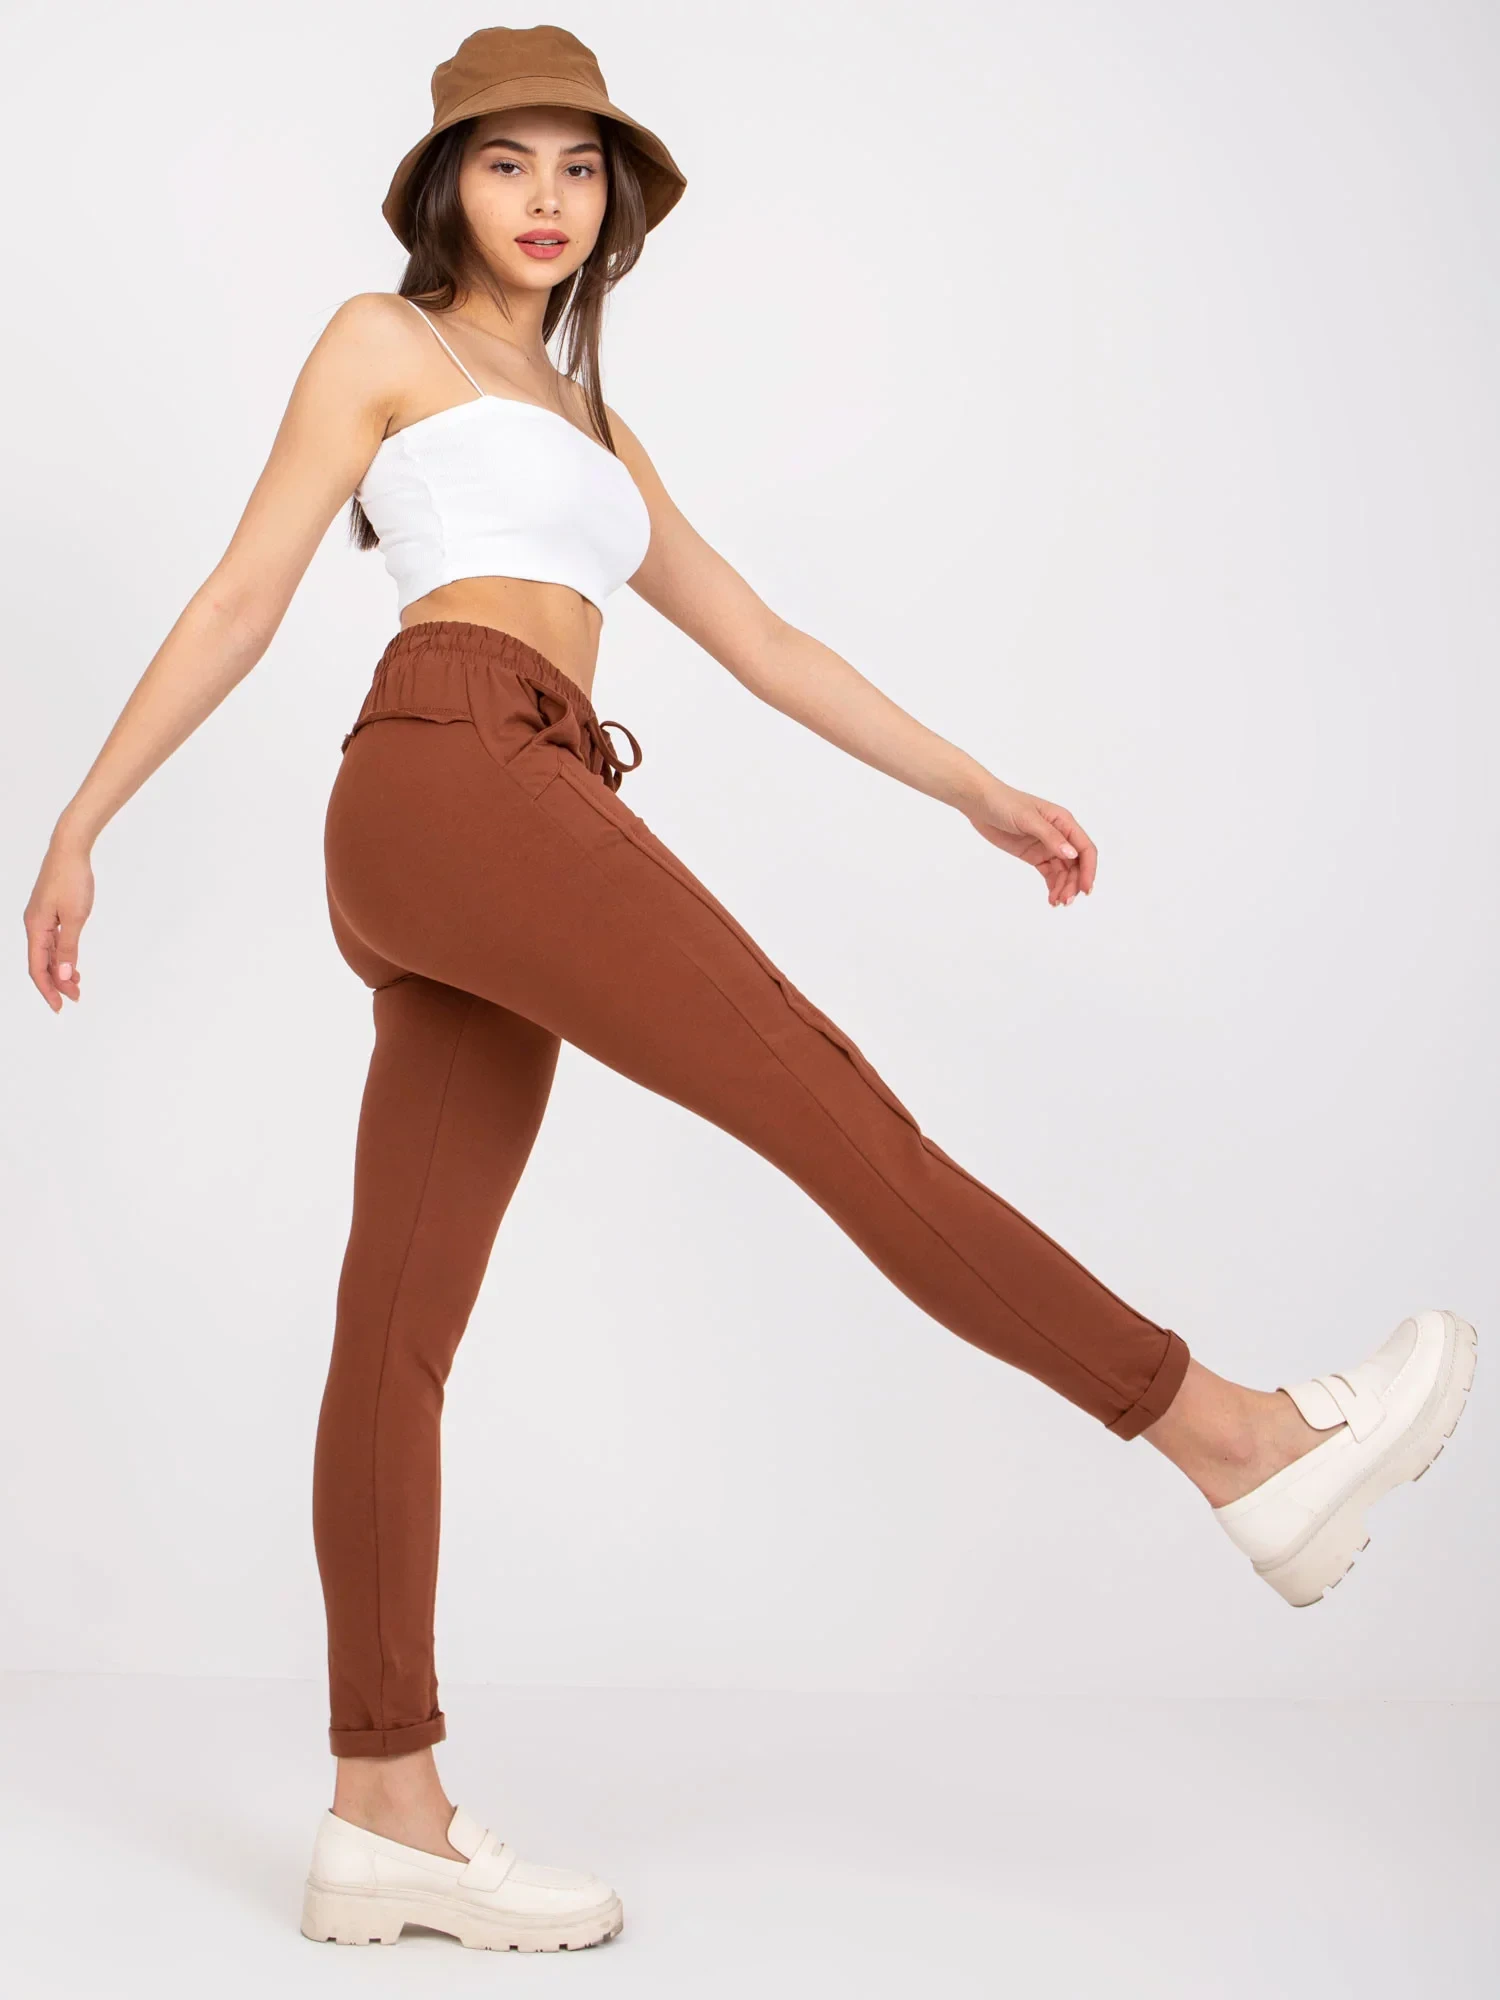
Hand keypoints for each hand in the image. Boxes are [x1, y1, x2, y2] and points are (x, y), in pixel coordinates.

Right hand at [25, 836, 94, 1010]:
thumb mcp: (75, 917)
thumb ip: (69, 947)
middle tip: (75, 998)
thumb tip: (64, 974)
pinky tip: (72, 963)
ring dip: (60, 970)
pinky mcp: (49, 912)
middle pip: (41, 963)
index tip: (60, 1006)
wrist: (70, 849)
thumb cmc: (72, 879)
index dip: (48, 989)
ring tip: (77, 985)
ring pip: (47, 952)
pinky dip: (62, 954)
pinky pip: (52, 940)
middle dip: (57, 983)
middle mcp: (34, 925)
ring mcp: (41, 918)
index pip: (37, 968)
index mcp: (35, 928)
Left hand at [964, 780, 1095, 904]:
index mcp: (1064, 821)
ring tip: (1057, 903)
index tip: (1085, 889)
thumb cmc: (1005, 803)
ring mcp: (1047, 846)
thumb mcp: (1028, 819)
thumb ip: (1050, 836)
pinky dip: (1053, 886)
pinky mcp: (1034, 855)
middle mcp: (1060, 835)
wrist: (980, 803)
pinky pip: (1050, 873)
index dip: (1089, 869)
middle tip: (1065, 901)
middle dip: (1074, 883)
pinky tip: (1051, 898)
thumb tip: (1072, 854)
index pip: (1085, 848)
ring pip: (1064, 871)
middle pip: (1076, 864)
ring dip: (1064, 887)